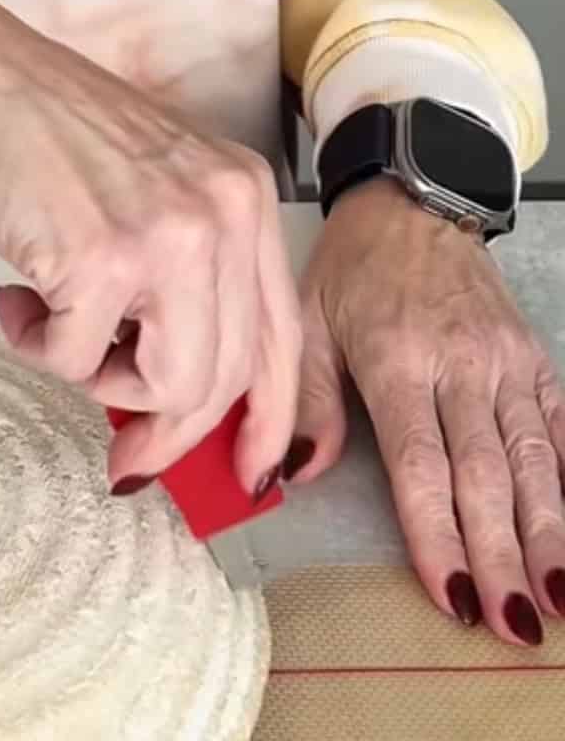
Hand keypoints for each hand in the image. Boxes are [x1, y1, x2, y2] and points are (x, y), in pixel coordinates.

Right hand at [0, 26, 301, 496]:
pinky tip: (18, 297)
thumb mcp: (153, 188)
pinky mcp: (101, 259)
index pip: (281, 337)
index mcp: (243, 199)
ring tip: (56, 330)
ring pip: (165, 386)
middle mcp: (223, 217)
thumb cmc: (49, 132)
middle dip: (171, 434)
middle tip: (128, 456)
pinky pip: (74, 360)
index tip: (249, 470)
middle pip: (224, 380)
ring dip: (97, 381)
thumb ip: (183, 275)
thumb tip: (173, 390)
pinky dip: (36, 345)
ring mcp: (167, 238)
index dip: (270, 419)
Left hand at [289, 177, 564, 646]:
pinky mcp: (534, 357)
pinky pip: (560, 426)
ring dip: (550, 534)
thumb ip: (305, 398)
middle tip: (514, 626)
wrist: (413, 203)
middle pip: (485, 477)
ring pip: (535, 460)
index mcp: (397, 360)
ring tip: (558, 599)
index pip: (421, 465)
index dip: (438, 535)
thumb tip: (292, 474)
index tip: (453, 597)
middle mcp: (461, 366)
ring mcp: (506, 362)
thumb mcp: (305, 318)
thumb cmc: (350, 266)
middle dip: (500, 557)